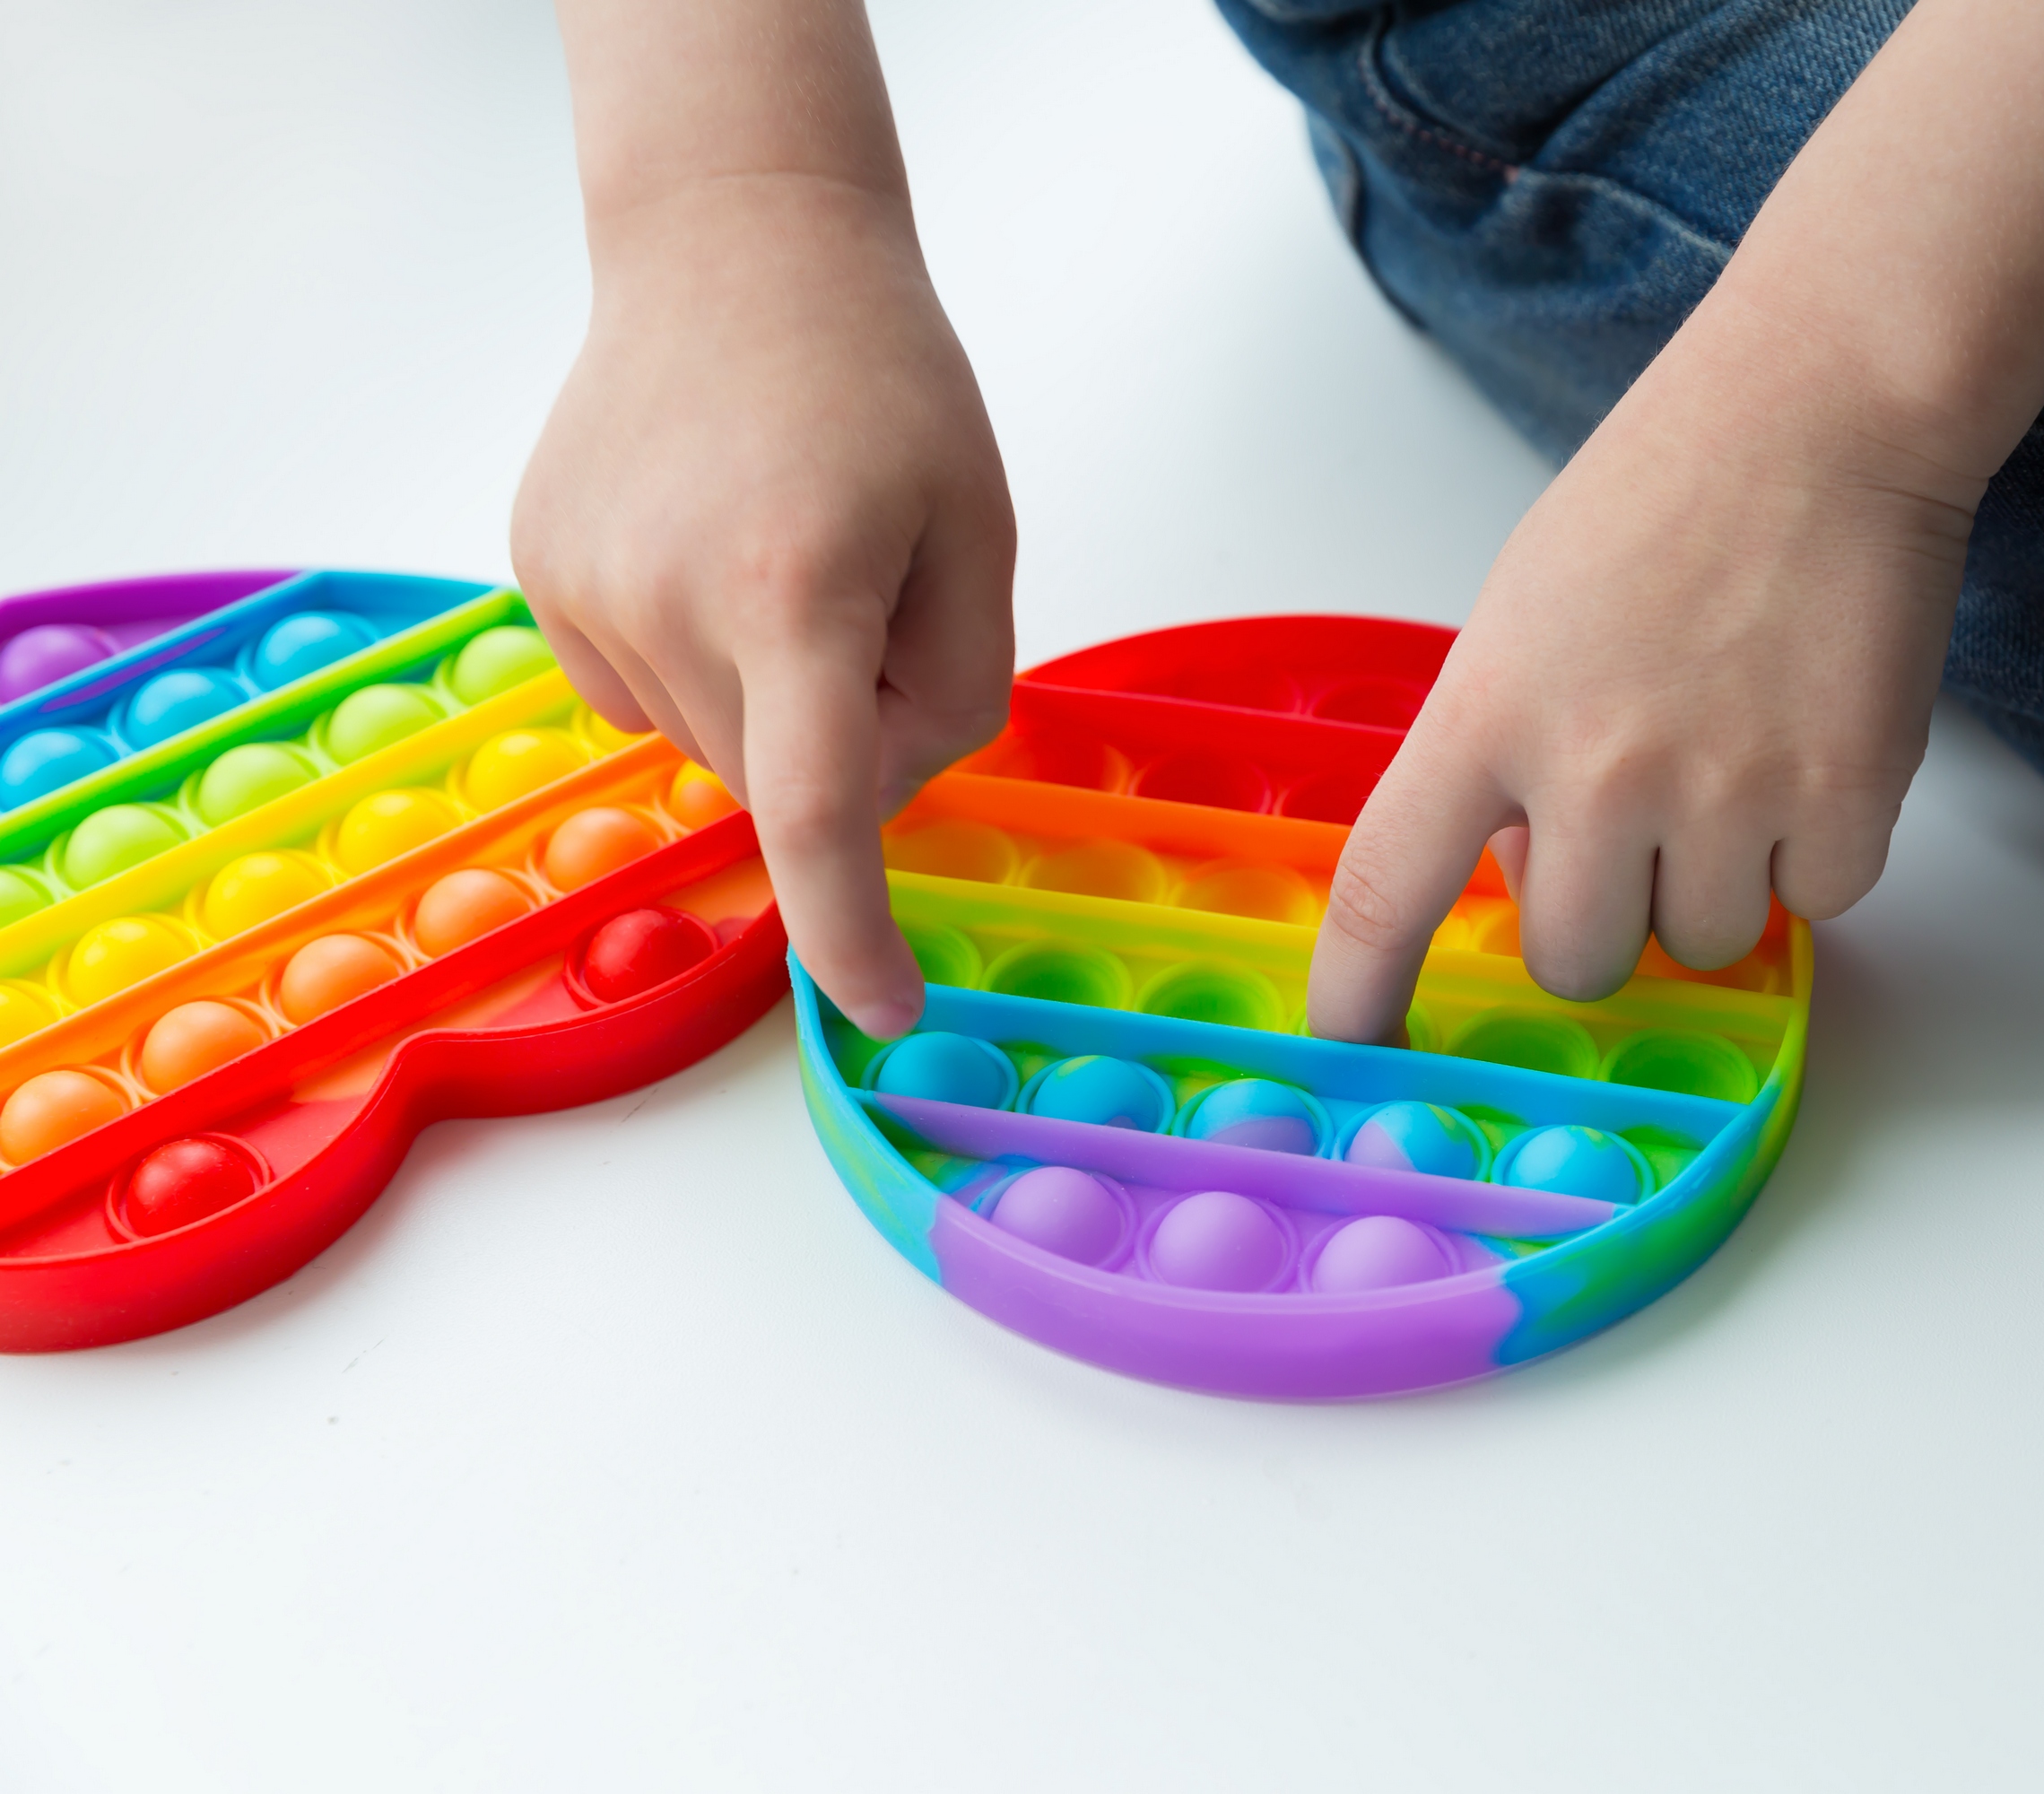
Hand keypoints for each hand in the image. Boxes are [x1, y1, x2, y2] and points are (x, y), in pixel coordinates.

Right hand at [511, 176, 1013, 1039]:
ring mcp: (581, 591)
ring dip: (770, 693)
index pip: (815, 815)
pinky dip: (700, 661)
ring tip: (786, 546)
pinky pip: (647, 693)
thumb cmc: (883, 384)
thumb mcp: (979, 540)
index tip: (884, 1009)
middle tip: (875, 597)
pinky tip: (714, 549)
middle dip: (846, 735)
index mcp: (795, 591)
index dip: (850, 934)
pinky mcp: (537, 576)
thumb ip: (951, 698)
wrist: (734, 247)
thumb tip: (865, 805)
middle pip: (782, 778)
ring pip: (712, 742)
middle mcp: (665, 603)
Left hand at [1305, 336, 1982, 1042]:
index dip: (1361, 989)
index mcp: (1488, 712)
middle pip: (1575, 959)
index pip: (1390, 888)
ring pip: (1699, 944)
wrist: (1823, 414)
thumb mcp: (1523, 618)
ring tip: (1737, 755)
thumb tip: (1524, 870)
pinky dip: (1817, 851)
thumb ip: (1502, 750)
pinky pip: (1817, 904)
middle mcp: (1596, 770)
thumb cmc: (1667, 494)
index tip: (1351, 1045)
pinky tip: (1810, 745)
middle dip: (1602, 918)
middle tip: (1637, 828)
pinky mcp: (1845, 796)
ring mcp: (1724, 790)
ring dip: (1715, 883)